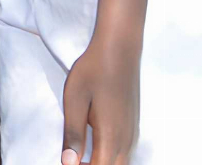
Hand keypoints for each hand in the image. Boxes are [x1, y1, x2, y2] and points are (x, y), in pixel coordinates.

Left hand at [60, 28, 141, 164]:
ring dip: (102, 163)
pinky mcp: (133, 126)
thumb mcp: (75, 100)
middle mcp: (126, 139)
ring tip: (81, 157)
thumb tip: (68, 163)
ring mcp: (132, 133)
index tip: (69, 163)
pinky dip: (110, 158)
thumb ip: (73, 134)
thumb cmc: (94, 71)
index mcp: (111, 136)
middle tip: (72, 160)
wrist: (119, 50)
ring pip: (120, 163)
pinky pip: (124, 153)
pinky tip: (94, 149)